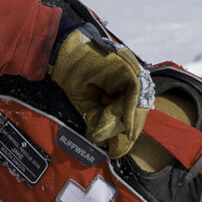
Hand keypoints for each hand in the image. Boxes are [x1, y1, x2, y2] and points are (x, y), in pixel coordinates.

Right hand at [46, 24, 152, 158]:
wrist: (62, 53)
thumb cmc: (73, 74)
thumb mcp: (87, 103)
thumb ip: (99, 118)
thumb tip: (105, 140)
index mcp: (122, 83)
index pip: (131, 109)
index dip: (127, 129)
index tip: (120, 148)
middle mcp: (130, 76)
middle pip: (138, 107)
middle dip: (130, 129)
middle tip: (121, 148)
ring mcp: (130, 69)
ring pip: (139, 102)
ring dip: (130, 123)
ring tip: (123, 140)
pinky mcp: (127, 65)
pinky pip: (135, 92)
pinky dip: (131, 113)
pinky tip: (127, 129)